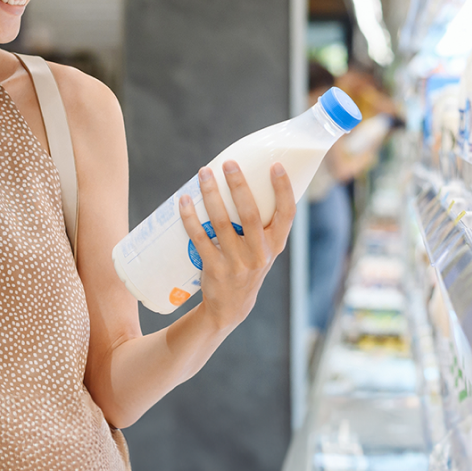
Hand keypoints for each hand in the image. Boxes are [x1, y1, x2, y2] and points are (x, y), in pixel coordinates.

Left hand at [178, 161, 295, 331]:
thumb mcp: (262, 249)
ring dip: (211, 195)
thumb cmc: (246, 266)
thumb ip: (259, 224)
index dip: (284, 189)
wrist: (230, 308)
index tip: (276, 165)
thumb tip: (242, 181)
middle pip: (251, 214)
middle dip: (239, 186)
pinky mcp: (215, 269)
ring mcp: (237, 263)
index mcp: (276, 245)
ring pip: (222, 223)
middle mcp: (260, 254)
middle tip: (228, 163)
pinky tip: (184, 201)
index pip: (287, 214)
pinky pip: (200, 238)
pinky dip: (190, 217)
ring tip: (204, 173)